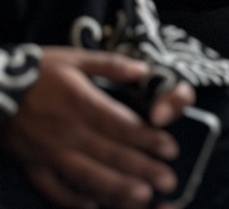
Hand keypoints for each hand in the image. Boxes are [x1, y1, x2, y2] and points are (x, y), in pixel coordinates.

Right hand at [0, 48, 184, 208]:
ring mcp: (49, 152)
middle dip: (143, 168)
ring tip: (141, 198)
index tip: (170, 150)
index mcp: (82, 104)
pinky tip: (93, 206)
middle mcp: (69, 132)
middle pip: (111, 153)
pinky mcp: (33, 165)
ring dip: (116, 187)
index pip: (122, 126)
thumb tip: (144, 70)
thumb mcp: (75, 58)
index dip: (148, 138)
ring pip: (87, 175)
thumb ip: (111, 65)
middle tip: (168, 180)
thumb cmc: (37, 71)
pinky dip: (73, 199)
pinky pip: (53, 188)